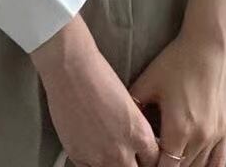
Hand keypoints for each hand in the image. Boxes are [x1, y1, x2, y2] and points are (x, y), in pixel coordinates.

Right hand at [30, 13, 160, 166]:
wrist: (71, 69)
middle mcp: (121, 151)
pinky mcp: (77, 156)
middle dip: (134, 164)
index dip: (150, 158)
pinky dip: (92, 162)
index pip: (154, 161)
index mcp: (139, 134)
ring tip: (108, 149)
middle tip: (128, 154)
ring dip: (112, 163)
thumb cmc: (98, 75)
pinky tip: (92, 148)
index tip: (146, 156)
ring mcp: (98, 157)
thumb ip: (135, 130)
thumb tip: (137, 143)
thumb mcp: (129, 103)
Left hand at [127, 0, 225, 166]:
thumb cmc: (178, 60)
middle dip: (165, 166)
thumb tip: (121, 124)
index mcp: (178, 128)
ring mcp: (216, 134)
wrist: (211, 44)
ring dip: (183, 166)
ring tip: (171, 158)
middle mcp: (199, 137)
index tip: (143, 160)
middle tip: (153, 157)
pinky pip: (219, 161)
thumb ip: (134, 106)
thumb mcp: (149, 81)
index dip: (150, 166)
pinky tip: (195, 166)